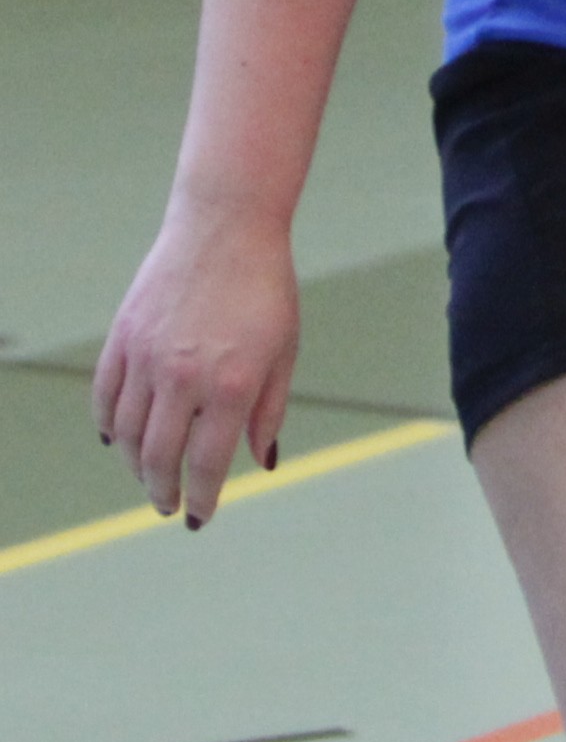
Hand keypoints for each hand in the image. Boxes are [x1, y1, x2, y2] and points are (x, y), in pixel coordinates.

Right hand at [92, 201, 299, 526]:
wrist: (226, 225)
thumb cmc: (265, 288)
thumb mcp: (284, 351)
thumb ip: (270, 411)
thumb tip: (261, 463)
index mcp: (230, 386)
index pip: (206, 465)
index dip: (201, 499)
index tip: (200, 516)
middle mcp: (183, 377)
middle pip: (159, 458)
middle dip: (162, 491)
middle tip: (167, 505)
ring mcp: (147, 357)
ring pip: (125, 434)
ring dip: (134, 464)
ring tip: (148, 475)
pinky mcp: (123, 336)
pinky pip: (105, 396)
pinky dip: (108, 425)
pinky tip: (117, 439)